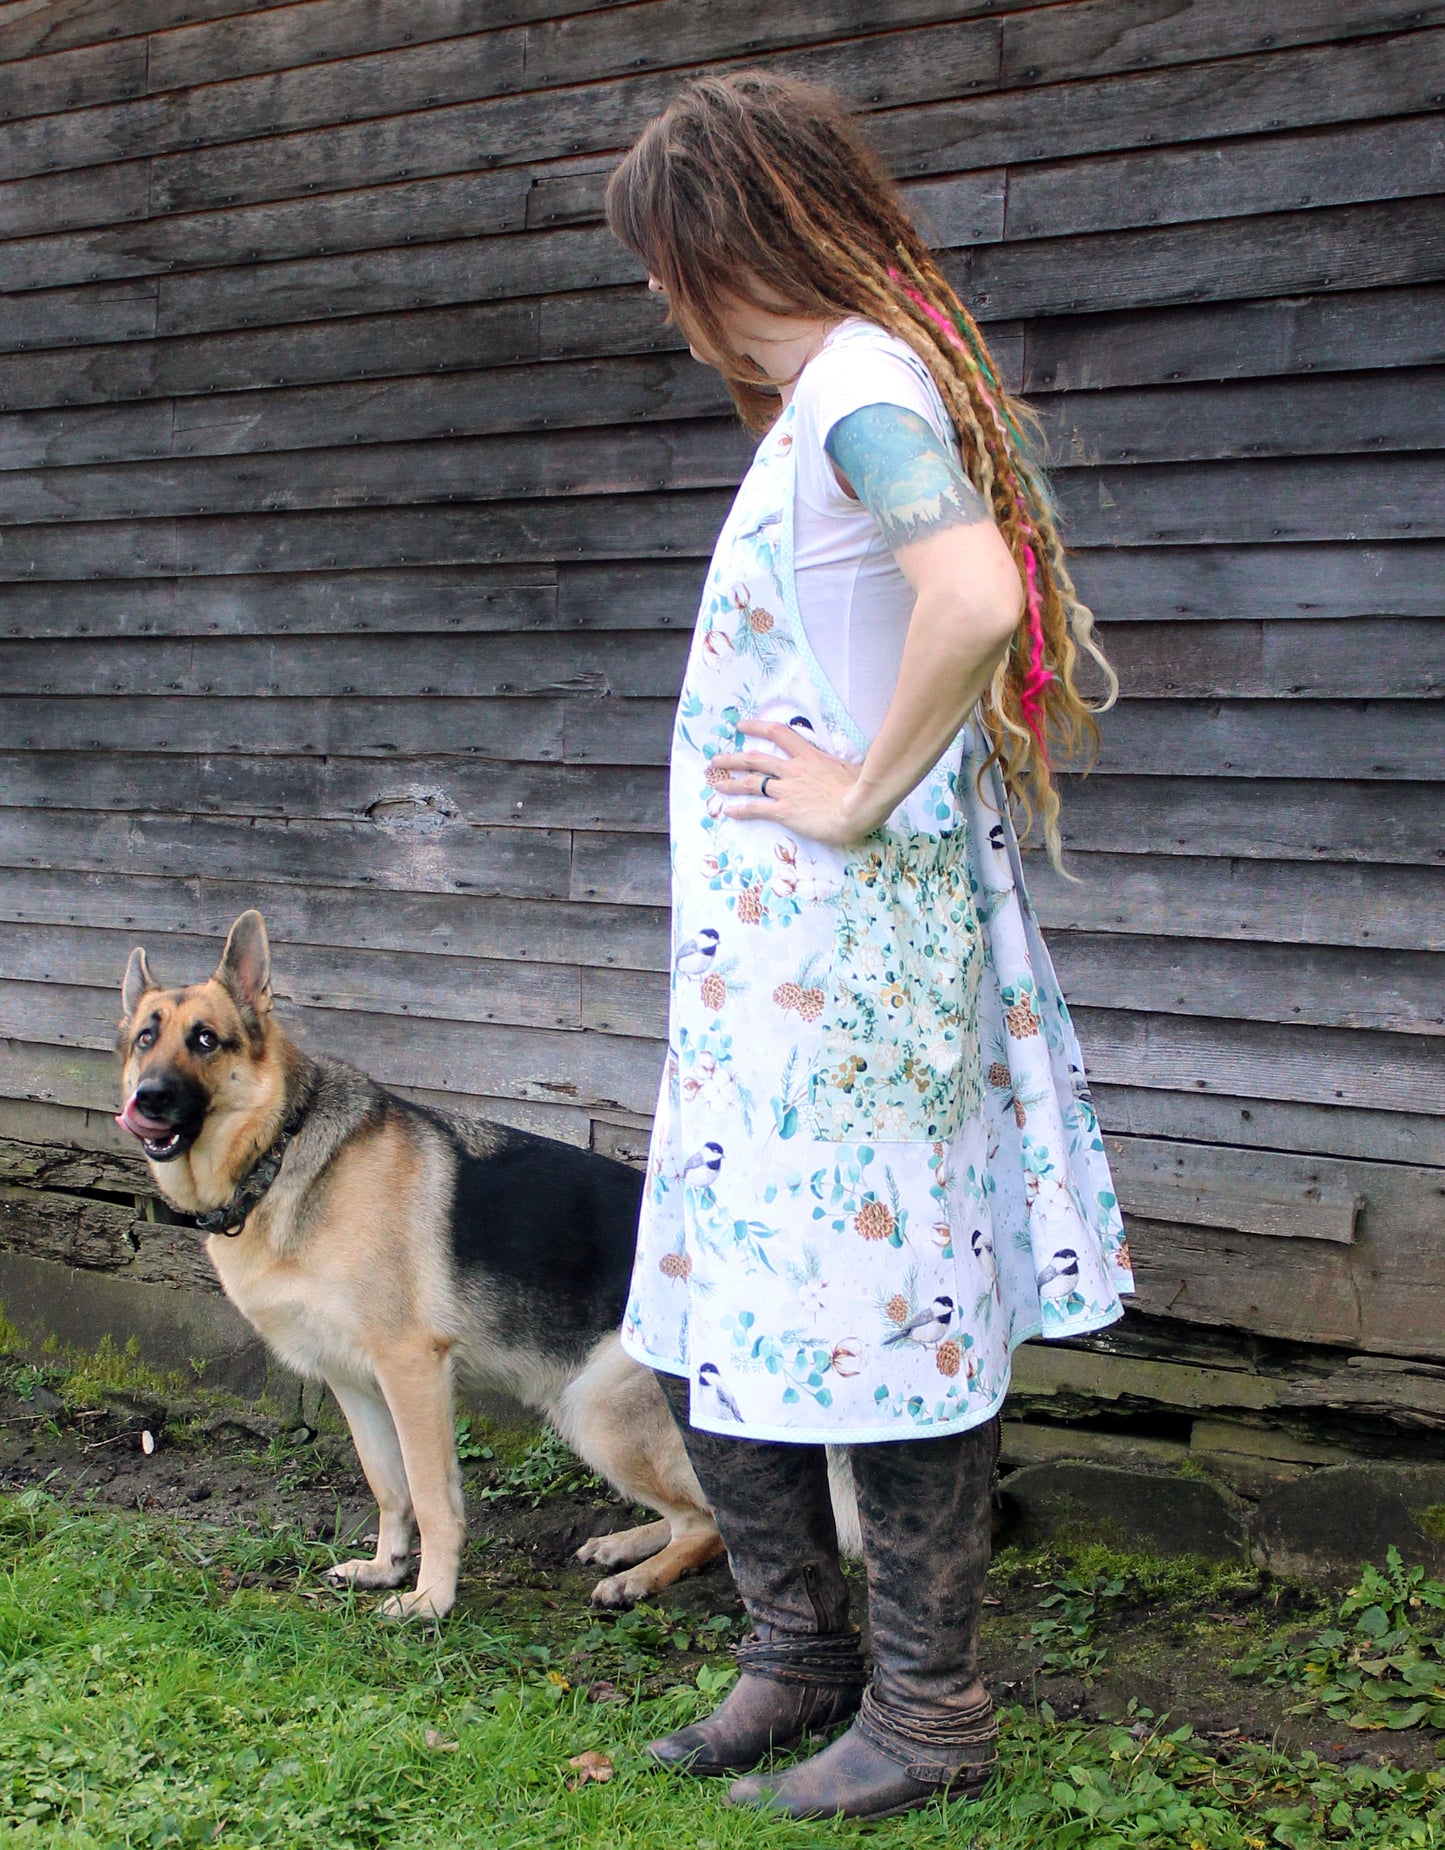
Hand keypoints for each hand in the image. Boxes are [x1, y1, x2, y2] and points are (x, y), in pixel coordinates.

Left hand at [708, 721, 879, 846]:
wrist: (858, 807)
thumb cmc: (861, 788)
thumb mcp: (849, 769)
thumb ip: (837, 767)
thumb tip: (841, 769)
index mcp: (810, 756)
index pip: (779, 733)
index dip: (756, 727)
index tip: (741, 725)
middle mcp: (793, 770)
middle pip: (755, 759)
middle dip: (732, 758)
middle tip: (716, 760)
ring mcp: (787, 790)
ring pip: (751, 782)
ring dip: (730, 782)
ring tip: (715, 782)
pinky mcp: (785, 811)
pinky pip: (757, 808)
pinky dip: (741, 809)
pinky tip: (728, 811)